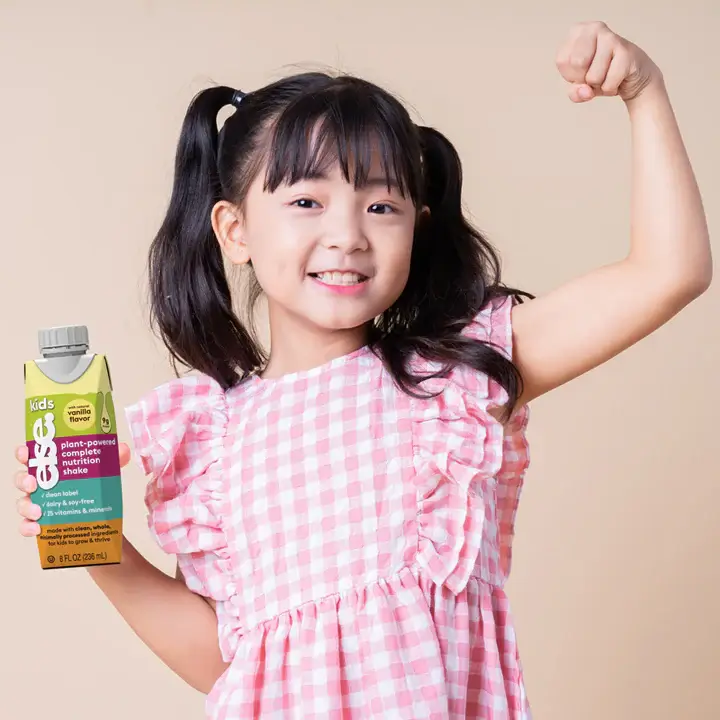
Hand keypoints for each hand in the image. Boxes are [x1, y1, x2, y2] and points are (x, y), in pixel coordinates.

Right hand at [14, 442, 131, 536]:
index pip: (33, 456)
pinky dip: (28, 528)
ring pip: (23, 503)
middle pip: (23, 478)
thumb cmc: (97, 489)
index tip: (25, 453)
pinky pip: (27, 526)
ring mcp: (40, 504)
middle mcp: (43, 484)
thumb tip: (122, 449)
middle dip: (24, 479)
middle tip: (33, 483)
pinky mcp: (43, 524)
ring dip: (26, 506)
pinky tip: (38, 529)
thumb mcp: (107, 472)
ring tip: (39, 512)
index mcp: (54, 467)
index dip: (24, 453)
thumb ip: (115, 459)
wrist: (102, 521)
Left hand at [556, 21, 662, 103]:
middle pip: (576, 64)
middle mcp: (594, 28)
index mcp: (577, 32)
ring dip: (599, 85)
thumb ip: (574, 92)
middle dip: (584, 78)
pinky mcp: (626, 52)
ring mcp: (611, 38)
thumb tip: (585, 91)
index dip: (571, 74)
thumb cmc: (601, 74)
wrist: (632, 75)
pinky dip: (610, 88)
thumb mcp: (580, 85)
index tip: (582, 70)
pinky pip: (608, 83)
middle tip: (595, 73)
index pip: (562, 61)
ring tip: (607, 74)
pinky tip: (617, 77)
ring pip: (593, 77)